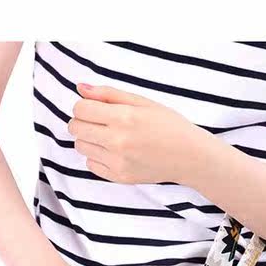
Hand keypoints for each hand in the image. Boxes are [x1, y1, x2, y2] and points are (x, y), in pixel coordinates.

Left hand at [68, 83, 208, 183]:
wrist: (189, 156)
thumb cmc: (168, 125)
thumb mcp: (142, 101)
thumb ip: (109, 94)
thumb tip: (80, 88)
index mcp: (123, 118)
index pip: (80, 109)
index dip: (84, 106)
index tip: (94, 107)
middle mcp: (117, 141)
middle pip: (76, 128)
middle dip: (83, 121)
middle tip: (99, 121)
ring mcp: (117, 162)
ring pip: (80, 147)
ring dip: (88, 139)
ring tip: (107, 136)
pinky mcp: (119, 177)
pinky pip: (90, 164)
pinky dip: (96, 156)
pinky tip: (113, 151)